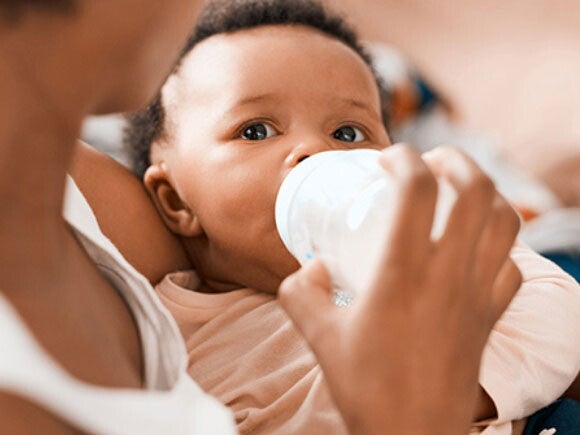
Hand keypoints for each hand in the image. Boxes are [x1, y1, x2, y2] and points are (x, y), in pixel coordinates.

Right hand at [278, 144, 521, 433]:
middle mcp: (448, 274)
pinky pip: (511, 265)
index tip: (386, 160)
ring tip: (459, 190)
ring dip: (485, 192)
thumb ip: (301, 291)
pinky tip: (476, 246)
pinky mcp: (490, 315)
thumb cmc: (365, 387)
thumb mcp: (317, 334)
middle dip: (455, 159)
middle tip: (430, 161)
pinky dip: (499, 242)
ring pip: (505, 221)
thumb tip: (311, 267)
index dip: (404, 158)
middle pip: (476, 190)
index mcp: (402, 272)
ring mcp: (477, 294)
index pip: (419, 189)